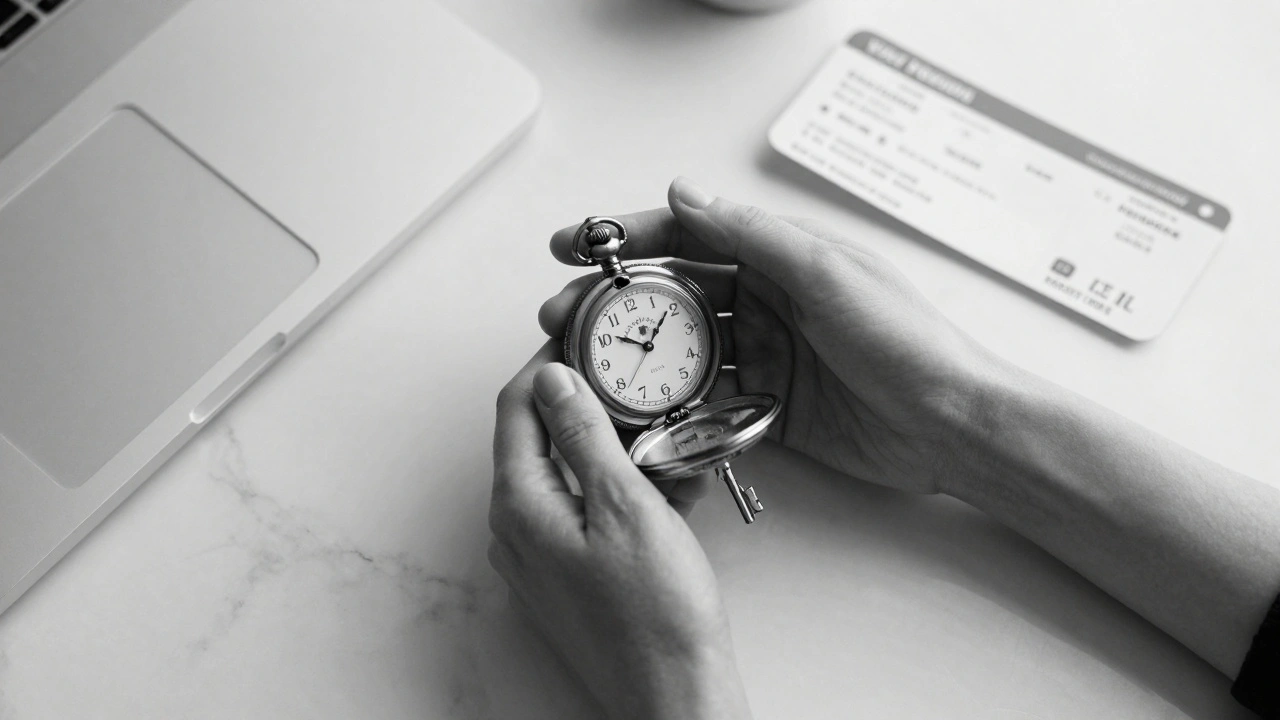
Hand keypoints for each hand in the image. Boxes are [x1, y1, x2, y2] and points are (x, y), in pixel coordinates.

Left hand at [490, 342, 752, 719]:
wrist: (675, 694)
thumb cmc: (657, 618)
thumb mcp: (627, 506)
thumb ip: (585, 437)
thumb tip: (554, 381)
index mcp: (521, 506)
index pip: (516, 408)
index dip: (548, 362)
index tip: (581, 334)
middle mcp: (516, 531)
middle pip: (537, 438)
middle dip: (586, 405)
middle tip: (631, 381)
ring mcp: (538, 557)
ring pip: (566, 473)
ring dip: (612, 448)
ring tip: (665, 441)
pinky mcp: (566, 575)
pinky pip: (583, 510)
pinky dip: (619, 489)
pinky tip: (666, 489)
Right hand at [540, 177, 994, 493]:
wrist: (951, 424)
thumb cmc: (905, 340)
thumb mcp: (826, 273)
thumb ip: (752, 236)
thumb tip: (684, 194)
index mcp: (779, 258)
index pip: (689, 235)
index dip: (627, 237)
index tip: (576, 246)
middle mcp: (766, 302)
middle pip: (673, 295)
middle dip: (613, 304)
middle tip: (562, 317)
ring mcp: (764, 356)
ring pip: (681, 350)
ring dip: (632, 357)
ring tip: (584, 367)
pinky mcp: (766, 408)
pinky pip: (705, 402)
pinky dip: (670, 406)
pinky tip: (636, 412)